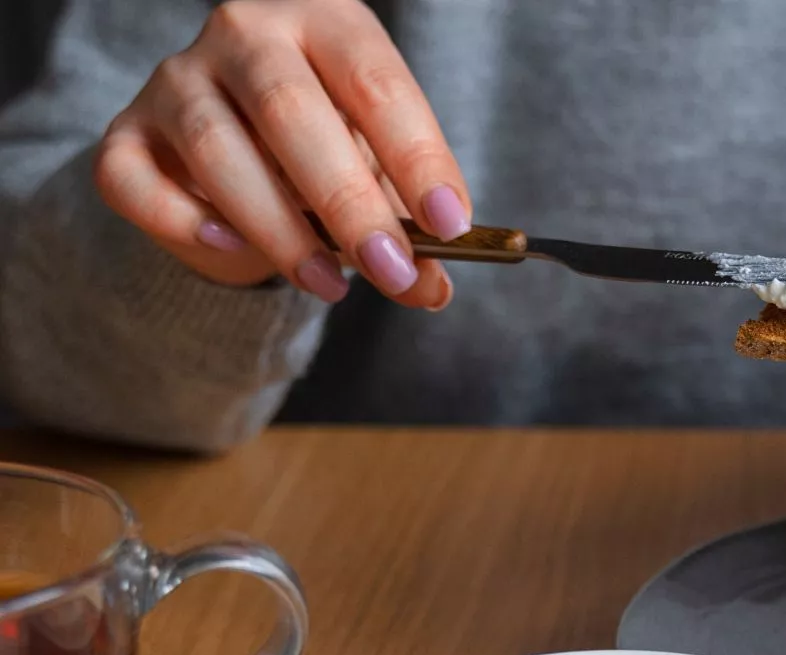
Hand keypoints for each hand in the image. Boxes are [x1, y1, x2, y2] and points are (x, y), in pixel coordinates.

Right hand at [93, 0, 468, 309]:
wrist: (244, 155)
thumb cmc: (330, 153)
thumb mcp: (381, 179)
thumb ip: (410, 229)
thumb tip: (431, 288)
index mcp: (325, 23)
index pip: (374, 81)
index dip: (417, 156)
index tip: (449, 224)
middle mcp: (246, 35)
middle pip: (290, 109)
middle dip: (347, 202)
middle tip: (390, 268)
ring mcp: (177, 79)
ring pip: (214, 147)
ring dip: (278, 228)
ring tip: (328, 283)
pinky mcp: (126, 133)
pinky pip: (133, 178)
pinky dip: (181, 219)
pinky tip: (231, 247)